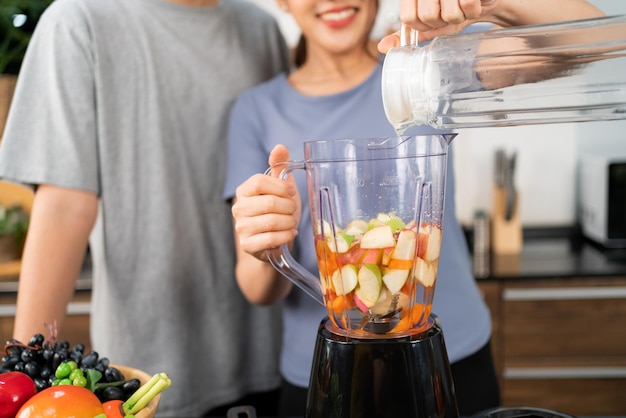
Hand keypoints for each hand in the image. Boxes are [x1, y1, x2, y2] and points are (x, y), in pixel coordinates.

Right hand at [231, 144, 301, 261]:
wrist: (273, 243)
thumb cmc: (278, 211)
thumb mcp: (281, 188)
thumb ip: (280, 167)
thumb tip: (280, 147)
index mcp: (244, 190)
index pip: (260, 182)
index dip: (281, 187)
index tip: (291, 193)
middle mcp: (238, 208)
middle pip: (269, 203)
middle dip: (289, 207)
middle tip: (293, 211)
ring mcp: (241, 228)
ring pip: (272, 221)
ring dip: (289, 222)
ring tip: (291, 223)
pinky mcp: (248, 245)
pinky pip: (272, 239)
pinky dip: (286, 235)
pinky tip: (289, 233)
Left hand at [378, 0, 497, 52]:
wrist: (482, 0)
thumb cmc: (453, 9)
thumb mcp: (429, 23)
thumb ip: (407, 34)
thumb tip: (383, 47)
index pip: (409, 18)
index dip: (423, 26)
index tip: (433, 20)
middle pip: (428, 17)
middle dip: (443, 22)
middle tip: (449, 13)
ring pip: (449, 13)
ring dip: (460, 17)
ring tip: (461, 7)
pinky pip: (468, 4)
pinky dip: (473, 10)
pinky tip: (473, 4)